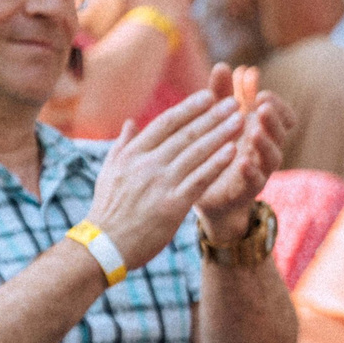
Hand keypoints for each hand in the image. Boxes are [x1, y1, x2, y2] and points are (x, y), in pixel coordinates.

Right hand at [85, 89, 243, 267]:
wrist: (103, 247)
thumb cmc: (108, 211)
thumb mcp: (109, 172)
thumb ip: (123, 145)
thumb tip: (131, 122)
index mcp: (132, 154)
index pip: (166, 123)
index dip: (189, 108)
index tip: (209, 95)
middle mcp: (147, 164)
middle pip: (185, 133)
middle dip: (212, 116)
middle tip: (234, 101)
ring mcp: (160, 183)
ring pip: (195, 152)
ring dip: (220, 134)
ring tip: (240, 120)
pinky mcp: (172, 205)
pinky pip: (199, 179)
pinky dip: (216, 163)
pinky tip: (233, 151)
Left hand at [192, 65, 292, 224]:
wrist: (203, 191)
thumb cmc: (214, 149)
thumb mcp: (215, 119)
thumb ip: (220, 94)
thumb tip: (223, 65)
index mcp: (261, 128)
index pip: (282, 114)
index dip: (277, 103)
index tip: (261, 92)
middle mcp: (265, 148)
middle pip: (280, 132)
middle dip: (274, 118)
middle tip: (262, 105)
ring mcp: (260, 170)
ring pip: (273, 156)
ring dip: (265, 142)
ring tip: (254, 131)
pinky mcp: (248, 189)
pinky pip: (255, 181)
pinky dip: (251, 171)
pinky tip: (241, 160)